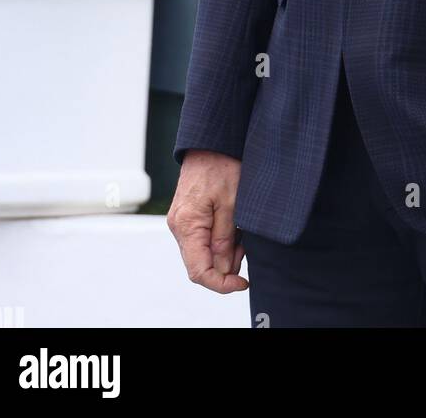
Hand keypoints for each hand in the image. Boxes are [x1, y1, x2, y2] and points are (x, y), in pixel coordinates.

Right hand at [167, 150, 248, 292]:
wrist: (211, 140)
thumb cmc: (222, 165)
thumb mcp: (232, 203)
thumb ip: (225, 239)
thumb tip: (223, 270)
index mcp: (186, 225)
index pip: (199, 272)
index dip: (221, 284)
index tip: (242, 282)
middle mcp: (179, 227)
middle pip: (200, 264)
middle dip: (226, 265)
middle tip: (246, 248)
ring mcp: (182, 221)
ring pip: (203, 252)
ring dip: (225, 252)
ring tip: (242, 234)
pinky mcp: (188, 215)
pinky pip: (203, 238)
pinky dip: (220, 240)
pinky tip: (235, 227)